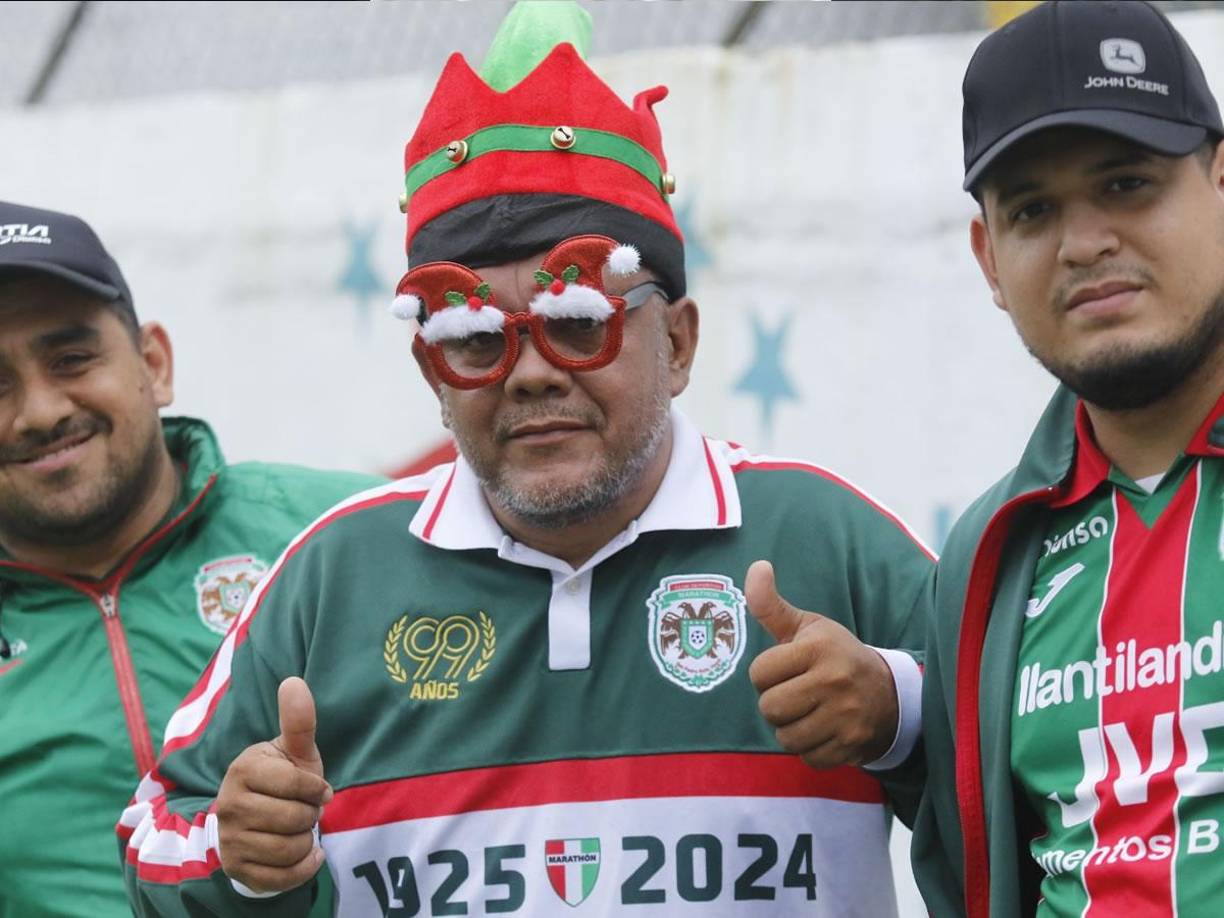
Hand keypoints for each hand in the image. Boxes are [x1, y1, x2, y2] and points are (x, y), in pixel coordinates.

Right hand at [217, 677, 331, 893]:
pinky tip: (304, 854)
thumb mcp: (293, 751)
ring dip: (307, 841)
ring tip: (299, 830)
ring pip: (290, 849)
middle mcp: (228, 805)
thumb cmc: (283, 779)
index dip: (317, 790)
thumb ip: (298, 720)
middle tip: (304, 810)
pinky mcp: (236, 869)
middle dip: (311, 816)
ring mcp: (229, 839)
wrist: (257, 820)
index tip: (317, 789)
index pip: (299, 786)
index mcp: (243, 770)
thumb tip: (294, 681)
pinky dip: (303, 868)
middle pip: (295, 820)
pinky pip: (282, 878)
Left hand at [746, 560, 897, 768]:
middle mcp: (834, 680)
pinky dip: (810, 748)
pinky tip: (823, 730)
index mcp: (818, 648)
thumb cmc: (835, 655)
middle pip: (769, 708)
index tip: (785, 670)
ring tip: (808, 712)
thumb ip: (771, 605)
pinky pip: (809, 757)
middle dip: (775, 704)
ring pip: (786, 737)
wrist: (890, 692)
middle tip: (795, 693)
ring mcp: (845, 716)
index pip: (759, 673)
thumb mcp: (807, 626)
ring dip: (790, 728)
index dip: (766, 674)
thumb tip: (756, 566)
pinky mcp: (852, 745)